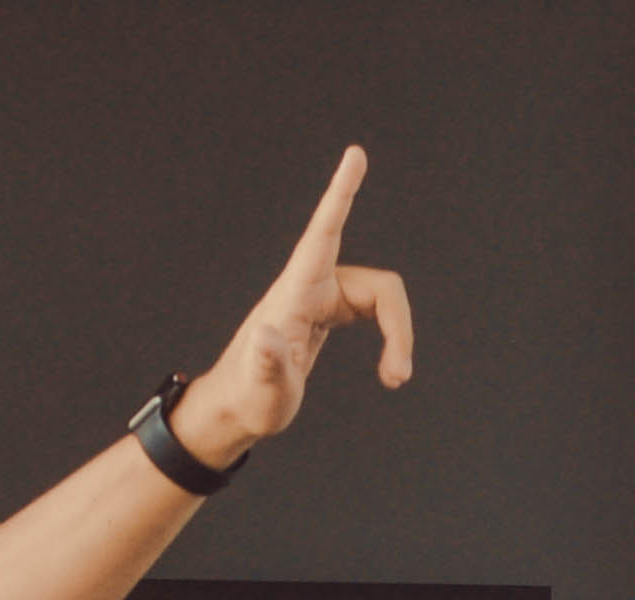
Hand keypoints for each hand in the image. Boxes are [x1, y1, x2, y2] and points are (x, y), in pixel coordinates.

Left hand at [173, 146, 415, 465]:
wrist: (235, 410)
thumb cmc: (248, 400)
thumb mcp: (263, 390)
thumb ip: (267, 363)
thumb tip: (266, 335)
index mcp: (295, 294)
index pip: (324, 233)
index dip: (341, 194)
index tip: (355, 154)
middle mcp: (310, 287)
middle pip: (379, 286)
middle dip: (399, 328)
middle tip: (396, 379)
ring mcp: (321, 297)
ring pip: (381, 299)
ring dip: (397, 337)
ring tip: (394, 380)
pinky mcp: (327, 311)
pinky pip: (372, 308)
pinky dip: (390, 336)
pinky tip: (387, 369)